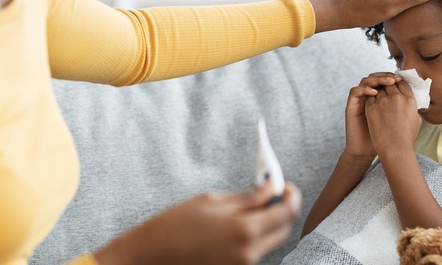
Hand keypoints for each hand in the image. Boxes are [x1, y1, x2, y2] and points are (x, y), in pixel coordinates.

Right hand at [94, 182, 301, 264]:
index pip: (288, 213)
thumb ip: (248, 196)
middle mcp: (249, 253)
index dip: (291, 196)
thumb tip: (272, 187)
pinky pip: (253, 251)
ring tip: (245, 207)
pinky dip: (252, 236)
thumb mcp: (212, 201)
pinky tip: (232, 225)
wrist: (150, 257)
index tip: (286, 186)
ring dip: (266, 223)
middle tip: (269, 194)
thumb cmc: (175, 224)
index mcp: (245, 230)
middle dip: (281, 210)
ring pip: (269, 241)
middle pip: (283, 229)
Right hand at [344, 72, 401, 159]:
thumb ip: (404, 110)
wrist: (367, 150)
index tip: (403, 79)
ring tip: (388, 83)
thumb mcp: (397, 121)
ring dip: (377, 79)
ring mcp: (360, 100)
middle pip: (376, 77)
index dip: (394, 78)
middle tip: (395, 78)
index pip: (386, 81)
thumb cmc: (383, 138)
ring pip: (366, 80)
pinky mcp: (351, 105)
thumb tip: (417, 100)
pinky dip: (364, 89)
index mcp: (380, 98)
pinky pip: (355, 91)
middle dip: (386, 76)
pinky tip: (374, 93)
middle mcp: (369, 96)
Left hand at [364, 80, 421, 156]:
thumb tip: (410, 102)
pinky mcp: (371, 106)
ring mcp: (383, 101)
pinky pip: (370, 98)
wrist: (394, 148)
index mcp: (410, 100)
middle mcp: (397, 97)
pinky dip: (371, 101)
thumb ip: (413, 108)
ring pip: (379, 90)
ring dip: (378, 94)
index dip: (398, 83)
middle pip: (390, 84)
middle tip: (385, 92)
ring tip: (379, 103)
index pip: (403, 83)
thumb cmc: (406, 138)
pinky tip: (373, 108)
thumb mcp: (416, 120)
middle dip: (387, 86)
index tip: (395, 85)